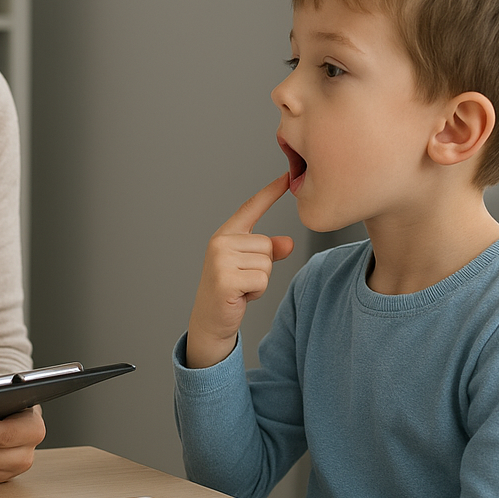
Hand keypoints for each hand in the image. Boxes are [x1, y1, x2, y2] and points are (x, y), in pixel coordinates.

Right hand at [186, 173, 294, 368]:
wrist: (210, 321)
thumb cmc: (230, 292)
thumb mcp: (251, 267)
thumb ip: (269, 252)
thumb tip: (288, 243)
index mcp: (226, 235)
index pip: (251, 208)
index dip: (270, 192)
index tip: (287, 176)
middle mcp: (220, 242)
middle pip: (267, 245)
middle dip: (263, 267)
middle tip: (242, 280)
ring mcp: (220, 259)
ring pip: (266, 264)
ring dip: (260, 282)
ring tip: (240, 288)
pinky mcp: (225, 278)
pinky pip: (262, 280)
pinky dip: (256, 293)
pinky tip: (239, 296)